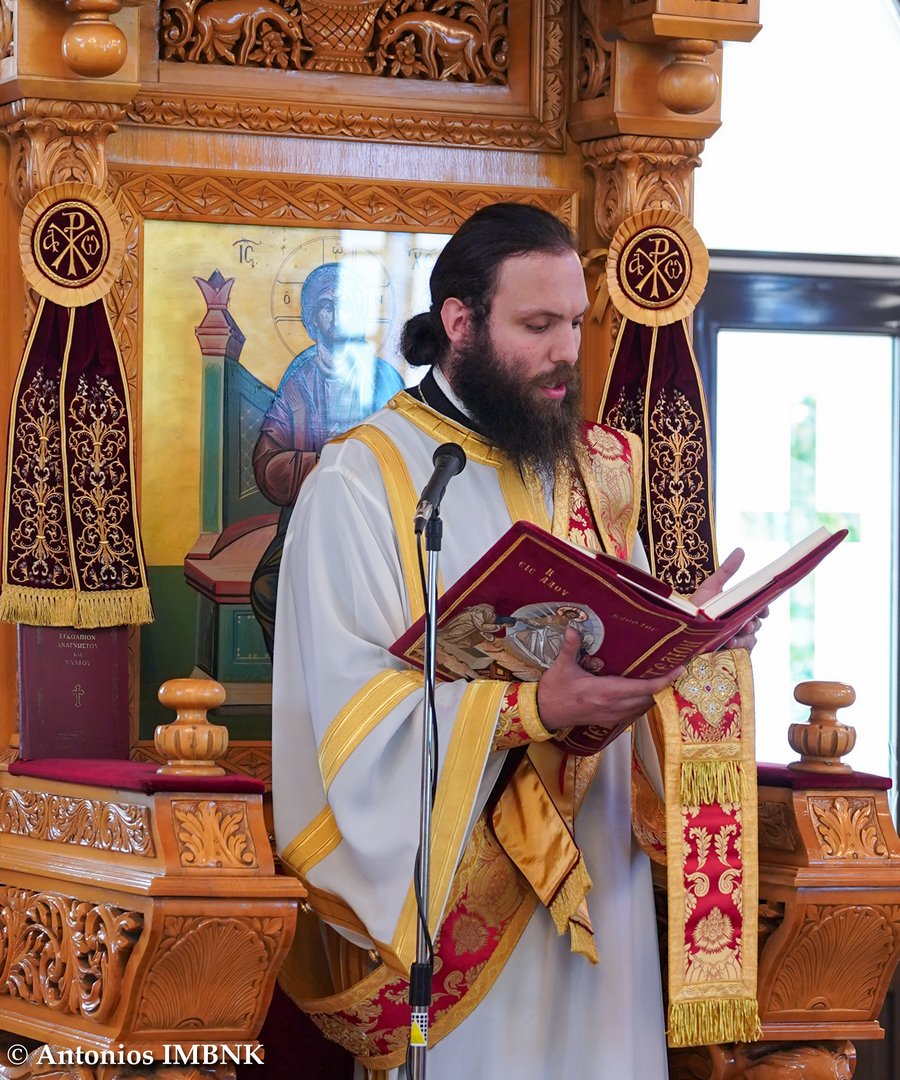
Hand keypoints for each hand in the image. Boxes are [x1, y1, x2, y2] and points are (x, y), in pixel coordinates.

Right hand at [537, 628, 682, 731]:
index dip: (664, 679)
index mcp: (606, 692)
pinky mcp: (608, 721)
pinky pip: (634, 712)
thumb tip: (573, 626)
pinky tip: (641, 691)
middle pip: (649, 698)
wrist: (544, 713)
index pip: (645, 688)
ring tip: (661, 677)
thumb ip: (570, 646)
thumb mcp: (561, 666)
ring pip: (643, 707)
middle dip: (663, 684)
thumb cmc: (554, 690)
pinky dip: (642, 702)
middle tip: (673, 667)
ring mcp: (612, 716)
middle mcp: (614, 706)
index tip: (678, 669)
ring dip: (653, 694)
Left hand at [690, 548, 766, 653]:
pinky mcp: (729, 650)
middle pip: (757, 623)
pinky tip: (729, 643)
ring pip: (752, 637)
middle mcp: (738, 622)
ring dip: (747, 636)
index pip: (758, 608)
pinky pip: (743, 649)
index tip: (764, 610)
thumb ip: (727, 571)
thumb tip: (741, 550)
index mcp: (736, 608)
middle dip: (755, 623)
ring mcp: (734, 637)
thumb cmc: (695, 606)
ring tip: (736, 634)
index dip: (764, 609)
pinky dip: (739, 646)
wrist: (680, 626)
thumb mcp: (711, 587)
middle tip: (749, 623)